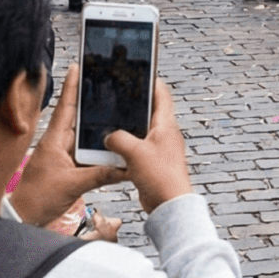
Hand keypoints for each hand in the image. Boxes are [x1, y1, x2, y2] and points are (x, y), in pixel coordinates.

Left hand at [11, 65, 127, 227]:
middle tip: (108, 87)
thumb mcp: (72, 185)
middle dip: (93, 104)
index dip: (72, 86)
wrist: (24, 216)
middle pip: (78, 119)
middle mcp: (58, 144)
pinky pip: (86, 155)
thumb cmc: (38, 198)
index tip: (78, 65)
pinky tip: (113, 152)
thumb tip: (125, 167)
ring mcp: (62, 155)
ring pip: (85, 138)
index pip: (65, 107)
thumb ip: (100, 175)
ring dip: (99, 132)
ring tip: (118, 119)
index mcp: (54, 140)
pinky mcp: (66, 168)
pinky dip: (98, 153)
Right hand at [102, 78, 192, 212]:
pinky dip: (127, 147)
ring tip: (112, 122)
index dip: (151, 81)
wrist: (168, 204)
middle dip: (136, 105)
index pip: (162, 94)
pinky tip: (114, 149)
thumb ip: (118, 138)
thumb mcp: (134, 152)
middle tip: (121, 96)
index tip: (141, 72)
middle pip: (150, 112)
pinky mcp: (154, 163)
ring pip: (142, 132)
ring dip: (129, 128)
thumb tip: (110, 136)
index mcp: (166, 125)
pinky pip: (138, 149)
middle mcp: (165, 134)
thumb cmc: (160, 176)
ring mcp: (160, 149)